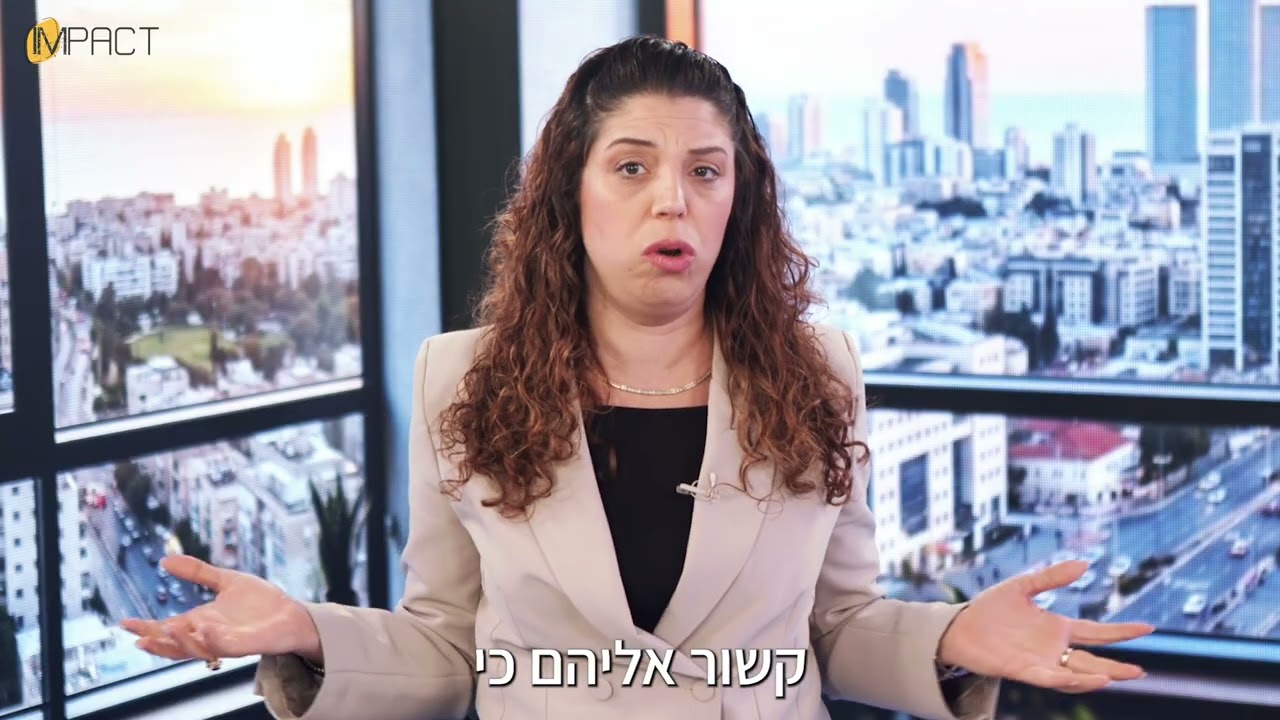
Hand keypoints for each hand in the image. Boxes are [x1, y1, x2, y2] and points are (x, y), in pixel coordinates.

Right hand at [120, 555, 321, 663]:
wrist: (292, 614)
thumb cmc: (260, 602)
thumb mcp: (225, 581)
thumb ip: (197, 571)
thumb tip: (164, 560)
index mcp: (200, 622)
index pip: (167, 629)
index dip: (146, 628)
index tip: (124, 623)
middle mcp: (208, 635)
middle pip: (175, 645)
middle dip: (156, 643)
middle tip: (138, 637)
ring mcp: (225, 643)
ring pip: (195, 650)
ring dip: (179, 642)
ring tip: (164, 629)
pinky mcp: (244, 645)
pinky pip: (223, 646)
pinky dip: (211, 638)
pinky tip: (203, 626)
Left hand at [937, 560, 1153, 692]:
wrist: (959, 625)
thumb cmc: (989, 608)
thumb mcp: (1022, 587)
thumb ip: (1052, 577)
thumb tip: (1085, 565)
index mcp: (1057, 628)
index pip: (1097, 632)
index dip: (1121, 632)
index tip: (1148, 628)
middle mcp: (1053, 648)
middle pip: (1092, 660)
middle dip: (1117, 667)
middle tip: (1140, 670)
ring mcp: (1039, 661)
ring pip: (1074, 674)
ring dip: (1093, 677)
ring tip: (1113, 676)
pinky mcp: (1021, 670)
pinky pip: (1046, 678)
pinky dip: (1062, 680)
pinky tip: (1075, 678)